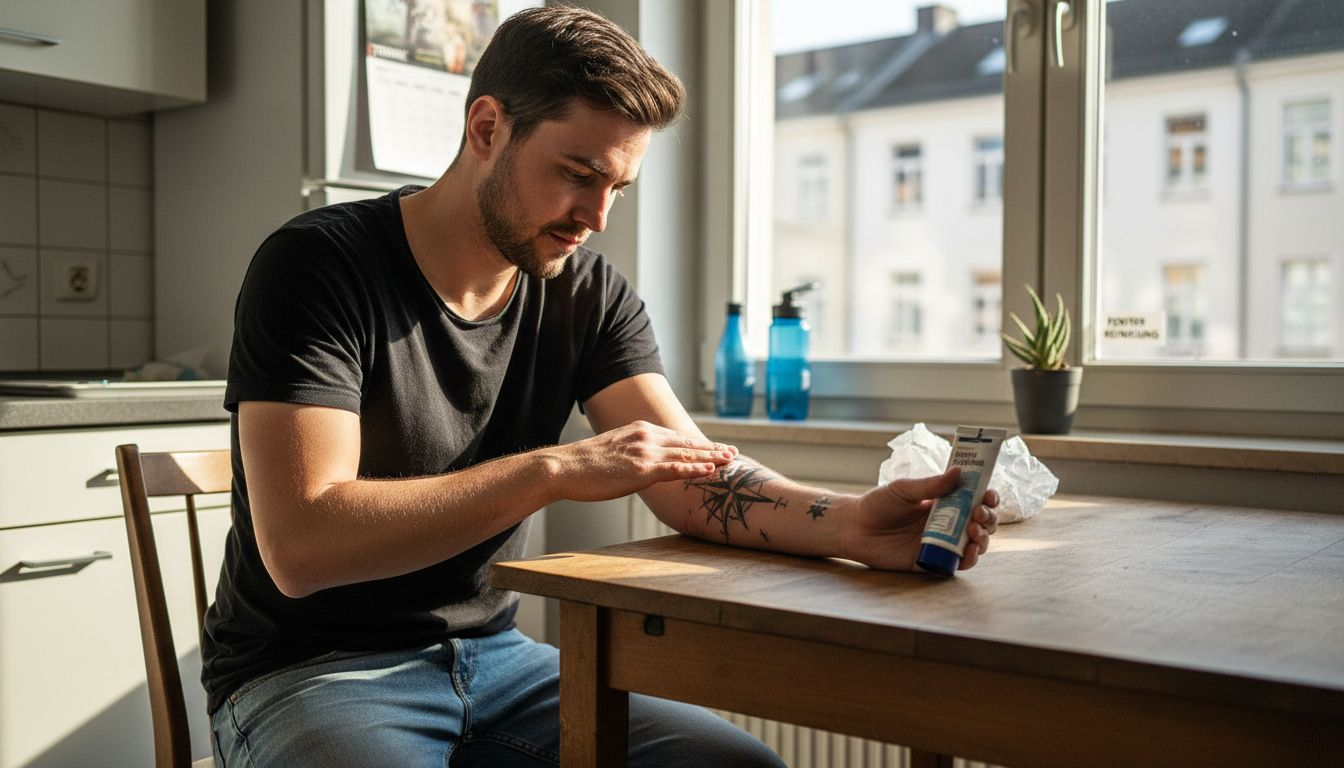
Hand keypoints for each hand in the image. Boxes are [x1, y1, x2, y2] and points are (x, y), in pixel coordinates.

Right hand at [546, 420, 736, 501]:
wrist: (565, 467)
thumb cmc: (585, 465)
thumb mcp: (614, 451)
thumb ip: (633, 453)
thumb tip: (643, 464)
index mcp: (640, 430)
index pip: (676, 437)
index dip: (698, 444)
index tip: (715, 448)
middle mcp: (646, 437)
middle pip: (686, 443)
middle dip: (712, 448)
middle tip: (733, 453)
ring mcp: (645, 452)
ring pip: (686, 455)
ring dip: (711, 458)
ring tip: (730, 461)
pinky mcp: (641, 470)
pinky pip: (674, 469)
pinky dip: (695, 469)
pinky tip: (710, 470)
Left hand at [841, 467, 998, 572]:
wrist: (854, 528)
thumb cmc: (877, 505)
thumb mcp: (904, 490)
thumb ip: (931, 484)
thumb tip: (960, 471)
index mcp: (942, 502)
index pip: (974, 498)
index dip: (987, 497)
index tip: (989, 495)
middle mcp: (946, 523)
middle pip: (980, 521)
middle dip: (988, 518)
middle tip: (979, 513)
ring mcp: (941, 543)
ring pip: (975, 543)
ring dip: (983, 537)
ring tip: (975, 531)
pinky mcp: (932, 562)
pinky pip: (958, 563)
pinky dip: (970, 559)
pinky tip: (971, 551)